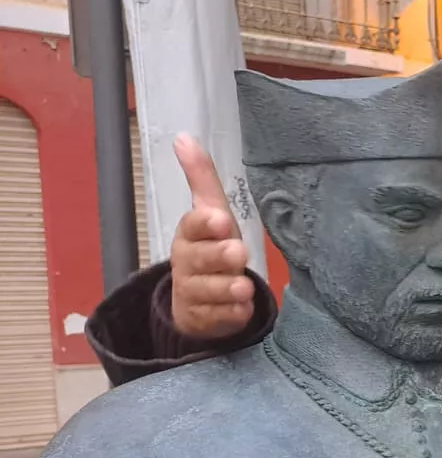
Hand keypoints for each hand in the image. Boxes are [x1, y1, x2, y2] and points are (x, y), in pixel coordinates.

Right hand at [171, 134, 255, 340]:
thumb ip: (201, 178)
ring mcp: (193, 294)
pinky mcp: (205, 320)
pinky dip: (232, 314)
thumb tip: (183, 137)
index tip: (221, 219)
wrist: (199, 298)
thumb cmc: (211, 247)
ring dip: (227, 289)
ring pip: (209, 292)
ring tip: (243, 286)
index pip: (192, 226)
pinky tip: (243, 310)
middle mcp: (187, 264)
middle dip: (218, 256)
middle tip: (238, 253)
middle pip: (200, 260)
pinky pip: (220, 318)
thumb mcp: (211, 213)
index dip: (205, 224)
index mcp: (188, 235)